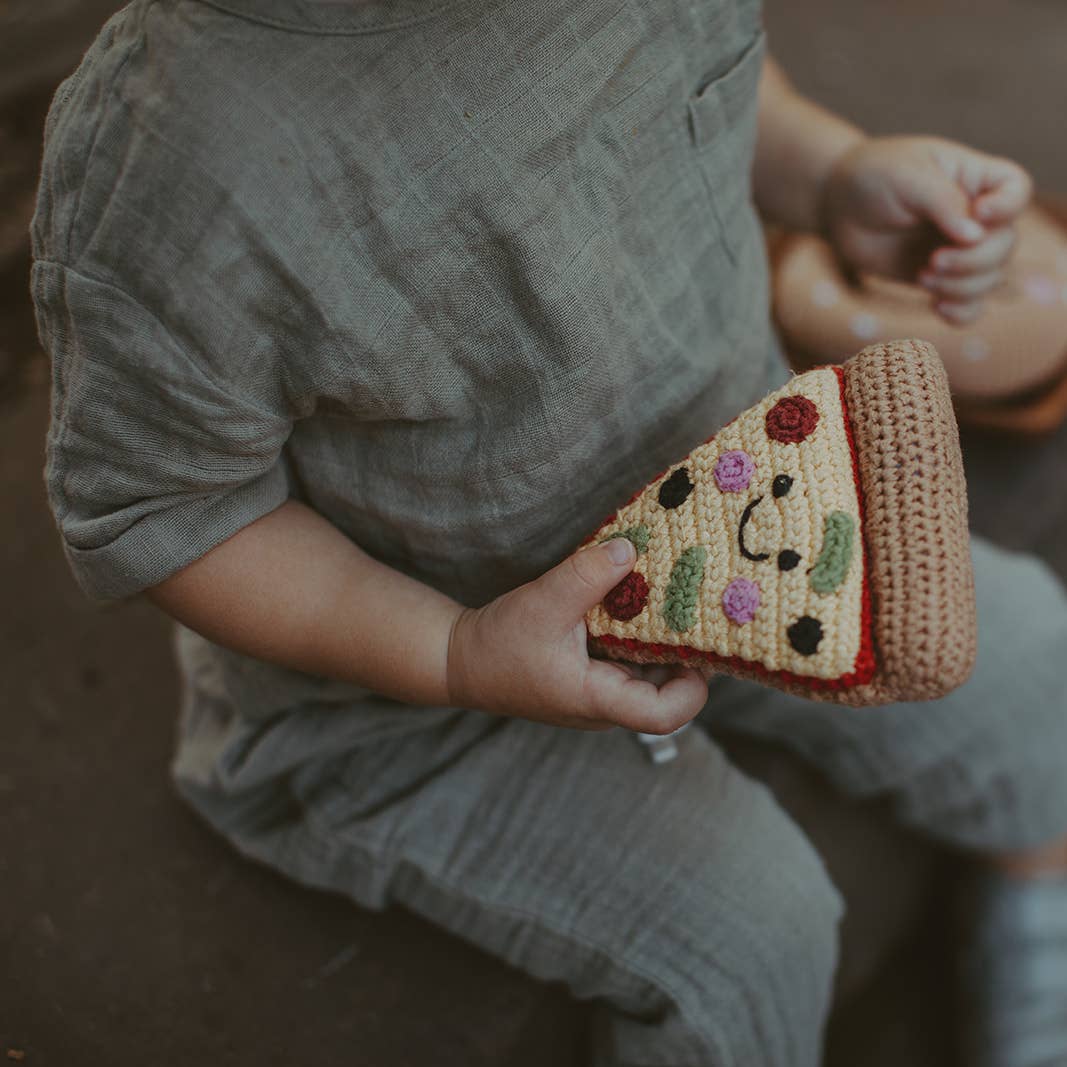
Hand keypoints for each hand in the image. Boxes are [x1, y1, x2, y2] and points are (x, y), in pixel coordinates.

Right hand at [446, 538, 707, 732]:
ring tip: (675, 599)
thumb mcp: (542, 604)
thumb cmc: (497, 644)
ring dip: (664, 641)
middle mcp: (604, 704)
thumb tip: (630, 550)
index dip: (694, 686)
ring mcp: (598, 692)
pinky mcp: (591, 676)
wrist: (460, 662)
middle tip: (698, 609)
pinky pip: (629, 662)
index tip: (702, 644)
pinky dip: (640, 635)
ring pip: (650, 676)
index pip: (664, 716)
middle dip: (687, 654)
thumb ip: (586, 577)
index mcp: (595, 699)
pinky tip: (640, 601)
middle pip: (666, 693)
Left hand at [821, 136, 1031, 323]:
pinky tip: (937, 307)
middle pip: (1006, 244)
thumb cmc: (873, 177)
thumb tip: (974, 235)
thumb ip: (942, 201)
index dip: (1008, 208)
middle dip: (974, 261)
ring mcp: (960, 250)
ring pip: (991, 279)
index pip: (1016, 190)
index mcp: (976, 179)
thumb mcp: (906, 176)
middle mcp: (977, 217)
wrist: (840, 207)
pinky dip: (962, 313)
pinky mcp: (940, 278)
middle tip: (932, 262)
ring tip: (923, 277)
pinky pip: (969, 305)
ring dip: (962, 287)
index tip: (979, 214)